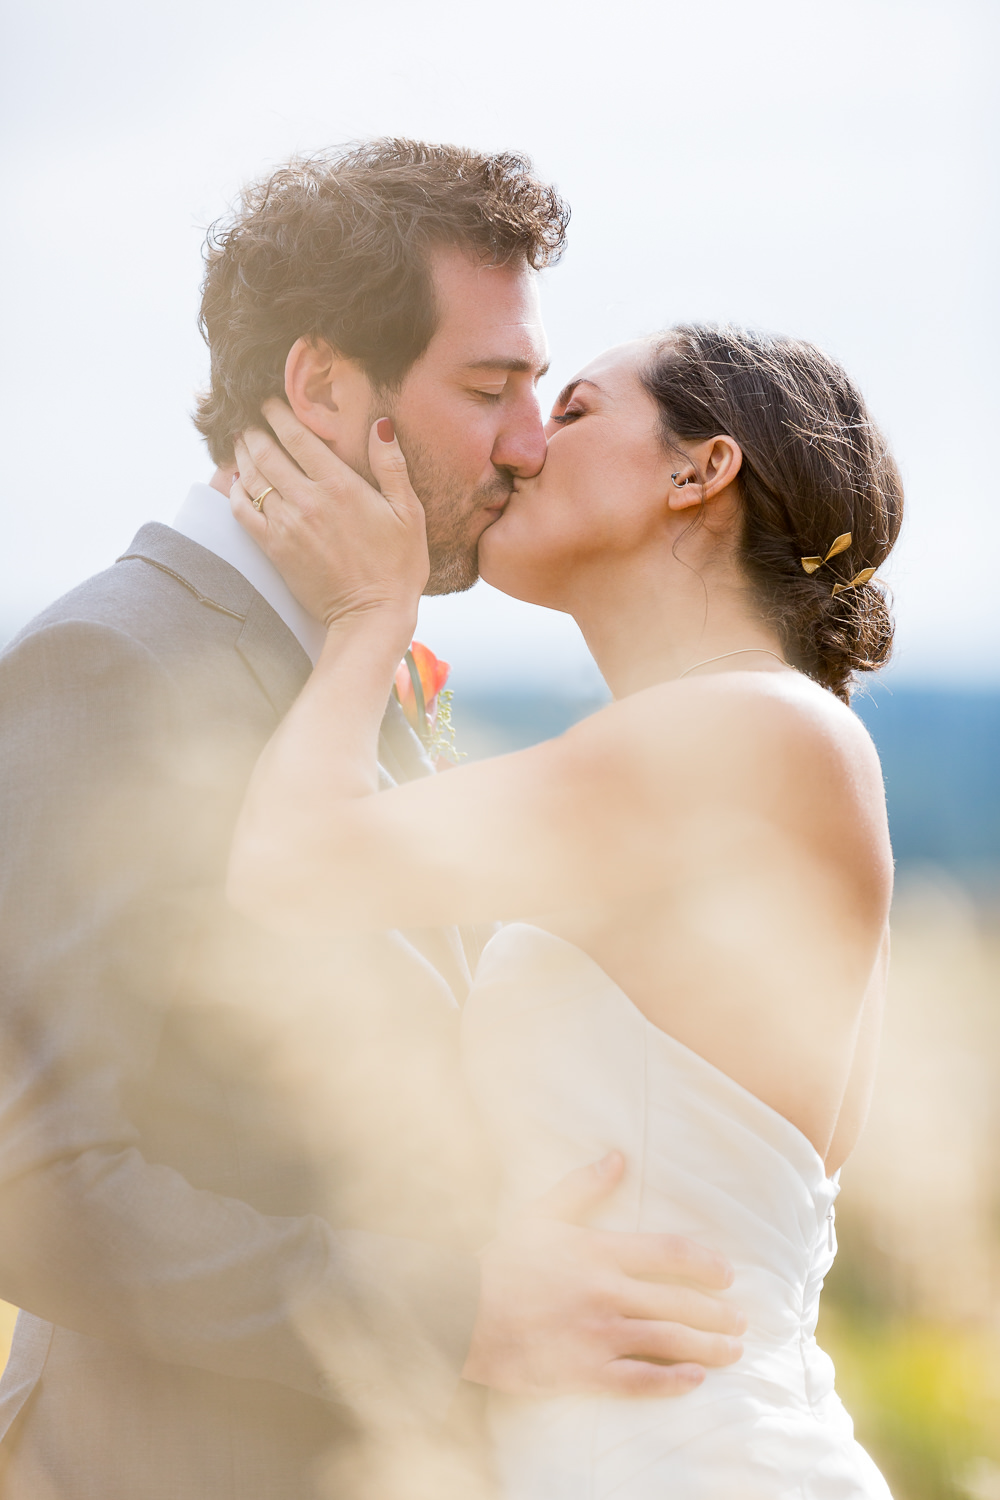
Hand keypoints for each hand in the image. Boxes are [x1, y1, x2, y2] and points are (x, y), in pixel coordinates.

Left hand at [231, 399, 429, 631]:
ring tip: (240, 443)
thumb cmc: (398, 566)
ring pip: (251, 477)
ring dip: (242, 455)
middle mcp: (307, 500)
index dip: (277, 413)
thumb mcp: (408, 512)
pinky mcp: (274, 549)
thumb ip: (392, 466)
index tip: (269, 402)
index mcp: (340, 485)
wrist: (372, 616)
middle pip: (266, 451)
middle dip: (253, 430)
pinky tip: (236, 482)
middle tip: (248, 420)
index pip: (296, 436)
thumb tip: (380, 424)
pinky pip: (241, 511)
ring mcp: (286, 525)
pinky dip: (234, 491)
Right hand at [463, 1152, 745, 1397]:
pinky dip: (671, 1382)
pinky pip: (638, 1381)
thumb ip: (582, 1188)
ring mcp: (597, 1335)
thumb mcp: (539, 1215)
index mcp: (598, 1252)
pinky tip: (695, 1381)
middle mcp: (606, 1293)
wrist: (458, 1311)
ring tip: (733, 1351)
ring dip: (707, 1347)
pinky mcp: (583, 1372)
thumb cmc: (499, 1261)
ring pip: (668, 1341)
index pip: (668, 1254)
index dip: (705, 1264)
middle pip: (678, 1302)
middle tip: (741, 1321)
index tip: (728, 1274)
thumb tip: (617, 1157)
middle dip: (717, 1313)